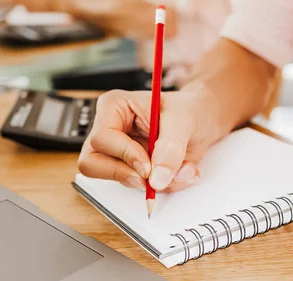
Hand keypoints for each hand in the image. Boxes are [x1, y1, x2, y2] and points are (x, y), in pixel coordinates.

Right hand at [78, 90, 215, 191]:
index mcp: (113, 106)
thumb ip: (171, 147)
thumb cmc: (187, 111)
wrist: (200, 122)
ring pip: (110, 178)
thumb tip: (157, 178)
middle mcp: (108, 130)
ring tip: (172, 170)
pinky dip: (155, 186)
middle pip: (92, 163)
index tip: (148, 166)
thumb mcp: (183, 120)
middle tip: (152, 176)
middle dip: (125, 174)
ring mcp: (114, 152)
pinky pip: (131, 186)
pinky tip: (172, 172)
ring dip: (145, 182)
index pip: (101, 138)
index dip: (124, 155)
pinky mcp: (126, 168)